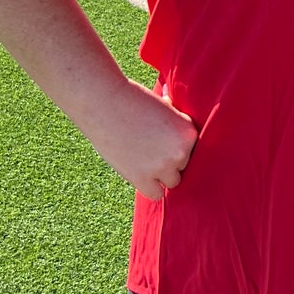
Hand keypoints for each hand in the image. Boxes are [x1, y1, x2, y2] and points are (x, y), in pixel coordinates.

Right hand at [75, 77, 197, 199]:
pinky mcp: (142, 178)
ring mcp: (162, 166)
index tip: (158, 136)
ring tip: (142, 156)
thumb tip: (180, 125)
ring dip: (160, 173)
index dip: (174, 144)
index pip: (190, 149)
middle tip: (147, 145)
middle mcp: (181, 151)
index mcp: (189, 132)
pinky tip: (140, 173)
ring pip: (172, 181)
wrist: (103, 101)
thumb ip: (175, 122)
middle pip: (183, 165)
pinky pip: (156, 194)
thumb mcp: (163, 107)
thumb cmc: (132, 99)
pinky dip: (150, 187)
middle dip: (168, 158)